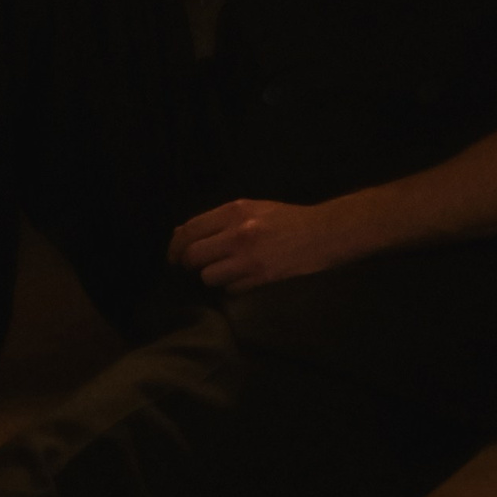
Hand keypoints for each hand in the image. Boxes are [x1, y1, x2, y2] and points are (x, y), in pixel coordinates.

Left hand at [168, 197, 342, 289]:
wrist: (323, 233)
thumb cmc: (286, 219)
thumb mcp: (252, 208)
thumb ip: (219, 220)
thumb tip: (182, 234)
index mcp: (234, 211)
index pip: (189, 230)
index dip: (175, 246)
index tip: (173, 257)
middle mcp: (237, 233)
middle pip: (193, 256)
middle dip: (189, 265)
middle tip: (195, 268)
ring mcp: (248, 257)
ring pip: (208, 277)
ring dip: (212, 277)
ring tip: (224, 272)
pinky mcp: (260, 278)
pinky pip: (230, 289)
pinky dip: (232, 286)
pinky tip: (243, 278)